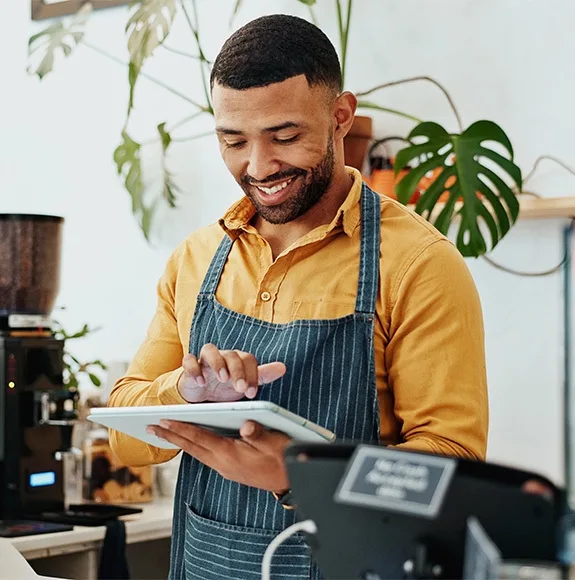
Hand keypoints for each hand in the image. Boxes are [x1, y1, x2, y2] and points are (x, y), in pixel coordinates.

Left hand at [146, 420, 290, 491]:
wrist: (292, 482)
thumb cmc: (284, 460)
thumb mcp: (275, 443)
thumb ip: (259, 434)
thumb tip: (246, 425)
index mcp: (230, 455)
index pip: (200, 438)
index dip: (180, 428)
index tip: (162, 421)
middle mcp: (223, 463)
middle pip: (191, 447)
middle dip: (170, 436)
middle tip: (150, 427)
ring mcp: (226, 468)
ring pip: (196, 452)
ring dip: (179, 442)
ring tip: (164, 433)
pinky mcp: (230, 468)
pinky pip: (204, 455)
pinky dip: (193, 446)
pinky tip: (190, 441)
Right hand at [177, 343, 286, 402]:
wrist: (200, 395)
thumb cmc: (224, 388)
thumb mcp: (244, 384)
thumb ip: (262, 375)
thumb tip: (283, 367)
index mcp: (237, 359)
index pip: (248, 359)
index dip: (252, 374)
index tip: (252, 393)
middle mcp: (222, 355)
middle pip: (231, 355)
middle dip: (237, 371)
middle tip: (240, 388)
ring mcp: (205, 359)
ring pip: (210, 350)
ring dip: (217, 363)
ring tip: (223, 378)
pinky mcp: (190, 366)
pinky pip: (189, 360)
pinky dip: (194, 369)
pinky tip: (200, 382)